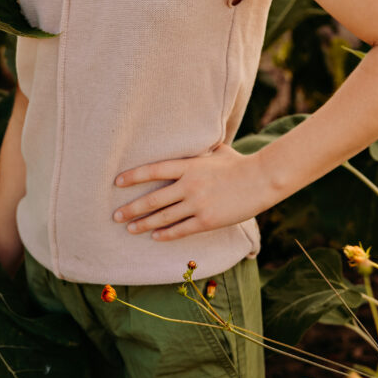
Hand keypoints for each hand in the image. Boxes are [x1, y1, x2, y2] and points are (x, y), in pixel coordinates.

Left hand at [113, 144, 257, 240]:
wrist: (262, 179)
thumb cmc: (240, 163)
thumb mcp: (217, 151)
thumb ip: (202, 150)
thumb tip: (197, 141)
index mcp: (189, 165)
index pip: (154, 170)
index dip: (133, 176)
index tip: (117, 182)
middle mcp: (189, 184)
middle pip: (153, 198)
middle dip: (132, 208)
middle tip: (115, 215)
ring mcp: (198, 203)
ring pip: (163, 217)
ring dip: (144, 223)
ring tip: (129, 228)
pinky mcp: (207, 220)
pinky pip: (181, 229)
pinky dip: (166, 234)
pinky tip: (155, 237)